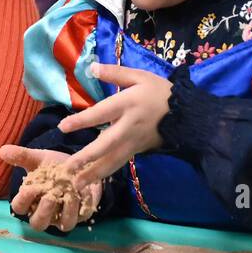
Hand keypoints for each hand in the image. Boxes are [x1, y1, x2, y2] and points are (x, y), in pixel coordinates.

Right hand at [0, 145, 101, 232]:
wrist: (79, 166)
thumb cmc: (53, 167)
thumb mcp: (38, 159)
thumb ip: (22, 156)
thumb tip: (2, 150)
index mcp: (30, 202)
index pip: (19, 208)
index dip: (24, 200)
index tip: (31, 187)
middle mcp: (45, 214)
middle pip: (38, 223)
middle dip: (44, 212)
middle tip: (50, 196)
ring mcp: (63, 217)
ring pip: (64, 224)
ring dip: (67, 211)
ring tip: (70, 195)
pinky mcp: (81, 215)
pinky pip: (83, 216)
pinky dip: (84, 204)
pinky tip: (86, 191)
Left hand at [59, 63, 171, 186]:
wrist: (189, 115)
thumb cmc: (161, 93)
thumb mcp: (141, 76)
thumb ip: (115, 73)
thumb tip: (91, 67)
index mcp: (128, 104)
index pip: (102, 113)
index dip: (82, 120)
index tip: (63, 127)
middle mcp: (129, 126)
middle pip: (106, 144)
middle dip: (87, 157)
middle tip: (68, 168)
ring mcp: (134, 142)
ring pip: (113, 161)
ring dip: (94, 174)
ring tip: (77, 185)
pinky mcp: (138, 151)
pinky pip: (119, 163)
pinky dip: (106, 173)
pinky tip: (92, 181)